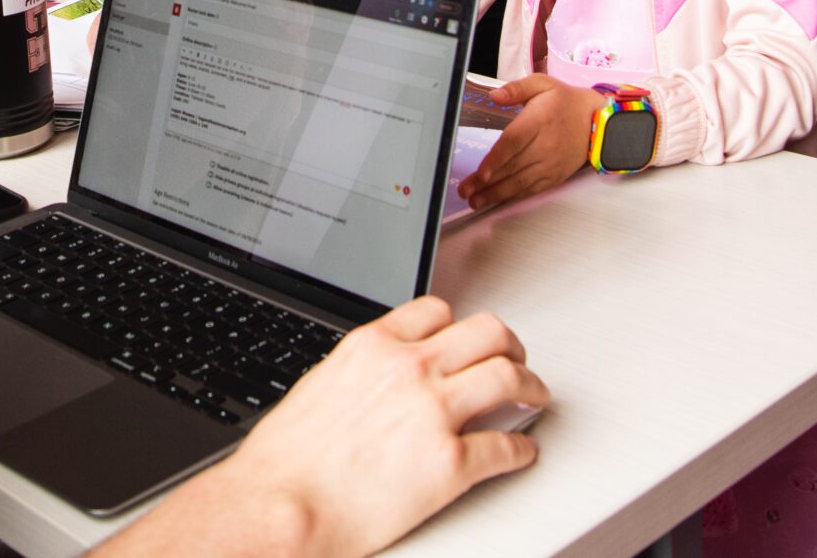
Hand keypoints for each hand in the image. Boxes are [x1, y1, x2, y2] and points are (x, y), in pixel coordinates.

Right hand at [127, 297, 542, 557]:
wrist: (281, 505)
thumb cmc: (287, 460)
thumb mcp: (319, 386)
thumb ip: (358, 373)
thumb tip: (375, 384)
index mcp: (373, 346)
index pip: (436, 312)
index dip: (460, 326)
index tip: (468, 338)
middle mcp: (409, 368)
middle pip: (486, 333)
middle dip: (509, 345)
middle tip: (516, 360)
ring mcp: (434, 412)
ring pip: (508, 376)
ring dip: (530, 386)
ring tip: (534, 396)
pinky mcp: (452, 462)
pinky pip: (506, 446)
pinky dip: (521, 450)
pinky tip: (522, 452)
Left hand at [460, 75, 601, 211]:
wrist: (597, 122)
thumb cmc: (566, 102)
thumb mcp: (542, 84)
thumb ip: (516, 89)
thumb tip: (494, 95)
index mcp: (538, 122)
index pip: (513, 143)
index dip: (496, 160)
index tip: (481, 173)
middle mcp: (544, 146)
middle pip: (512, 167)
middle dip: (486, 182)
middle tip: (465, 191)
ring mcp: (550, 164)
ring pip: (520, 183)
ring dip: (496, 194)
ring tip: (475, 200)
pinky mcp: (554, 176)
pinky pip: (531, 190)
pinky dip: (513, 197)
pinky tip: (497, 200)